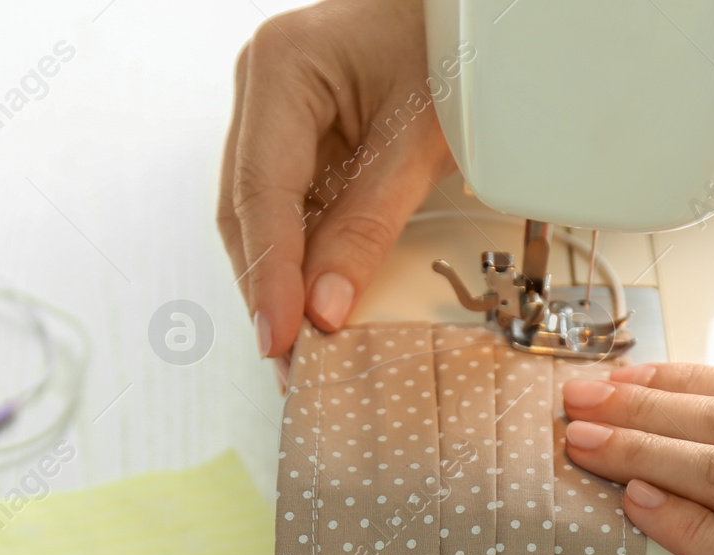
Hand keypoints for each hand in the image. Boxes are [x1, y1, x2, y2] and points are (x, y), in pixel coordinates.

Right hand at [218, 0, 454, 378]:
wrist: (465, 12)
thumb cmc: (448, 44)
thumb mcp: (420, 139)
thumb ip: (369, 225)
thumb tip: (327, 308)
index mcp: (281, 67)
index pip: (260, 192)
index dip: (268, 274)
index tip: (281, 336)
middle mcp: (262, 90)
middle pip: (247, 212)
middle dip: (268, 291)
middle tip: (290, 361)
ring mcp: (273, 117)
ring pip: (261, 219)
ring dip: (281, 283)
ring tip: (302, 348)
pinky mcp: (295, 143)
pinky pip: (289, 212)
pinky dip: (302, 260)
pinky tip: (313, 305)